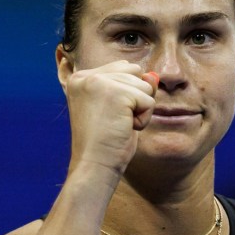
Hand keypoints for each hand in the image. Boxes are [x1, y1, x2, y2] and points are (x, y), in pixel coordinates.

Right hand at [64, 61, 157, 177]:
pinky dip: (143, 119)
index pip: (123, 67)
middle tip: (113, 122)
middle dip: (134, 99)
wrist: (94, 166)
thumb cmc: (105, 143)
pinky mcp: (116, 93)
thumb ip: (134, 87)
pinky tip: (124, 129)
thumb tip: (154, 76)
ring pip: (144, 86)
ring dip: (139, 110)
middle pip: (135, 72)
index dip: (127, 94)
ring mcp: (99, 82)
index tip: (106, 117)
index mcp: (80, 78)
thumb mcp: (118, 109)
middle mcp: (86, 76)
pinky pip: (149, 101)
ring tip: (118, 125)